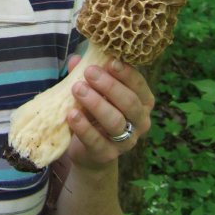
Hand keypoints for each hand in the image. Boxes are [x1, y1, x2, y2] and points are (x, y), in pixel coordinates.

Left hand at [64, 55, 154, 169]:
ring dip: (96, 103)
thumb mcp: (93, 91)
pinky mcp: (107, 154)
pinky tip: (72, 114)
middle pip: (129, 102)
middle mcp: (140, 122)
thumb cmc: (95, 112)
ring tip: (78, 89)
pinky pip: (96, 141)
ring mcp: (126, 141)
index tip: (110, 61)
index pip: (139, 85)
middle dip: (109, 86)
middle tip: (89, 72)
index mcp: (142, 102)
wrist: (89, 150)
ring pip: (115, 121)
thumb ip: (86, 75)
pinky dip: (83, 127)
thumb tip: (75, 59)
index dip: (126, 73)